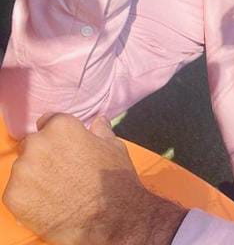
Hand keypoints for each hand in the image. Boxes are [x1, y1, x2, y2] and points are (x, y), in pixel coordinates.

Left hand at [3, 113, 186, 244]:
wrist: (108, 218)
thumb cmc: (113, 179)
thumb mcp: (114, 147)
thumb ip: (101, 131)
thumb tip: (98, 121)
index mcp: (61, 126)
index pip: (47, 121)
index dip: (56, 135)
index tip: (63, 147)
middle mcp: (38, 143)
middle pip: (32, 144)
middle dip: (43, 154)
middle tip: (60, 170)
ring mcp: (23, 170)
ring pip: (23, 168)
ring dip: (34, 175)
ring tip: (54, 189)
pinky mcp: (13, 196)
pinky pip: (16, 191)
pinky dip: (28, 196)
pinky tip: (47, 202)